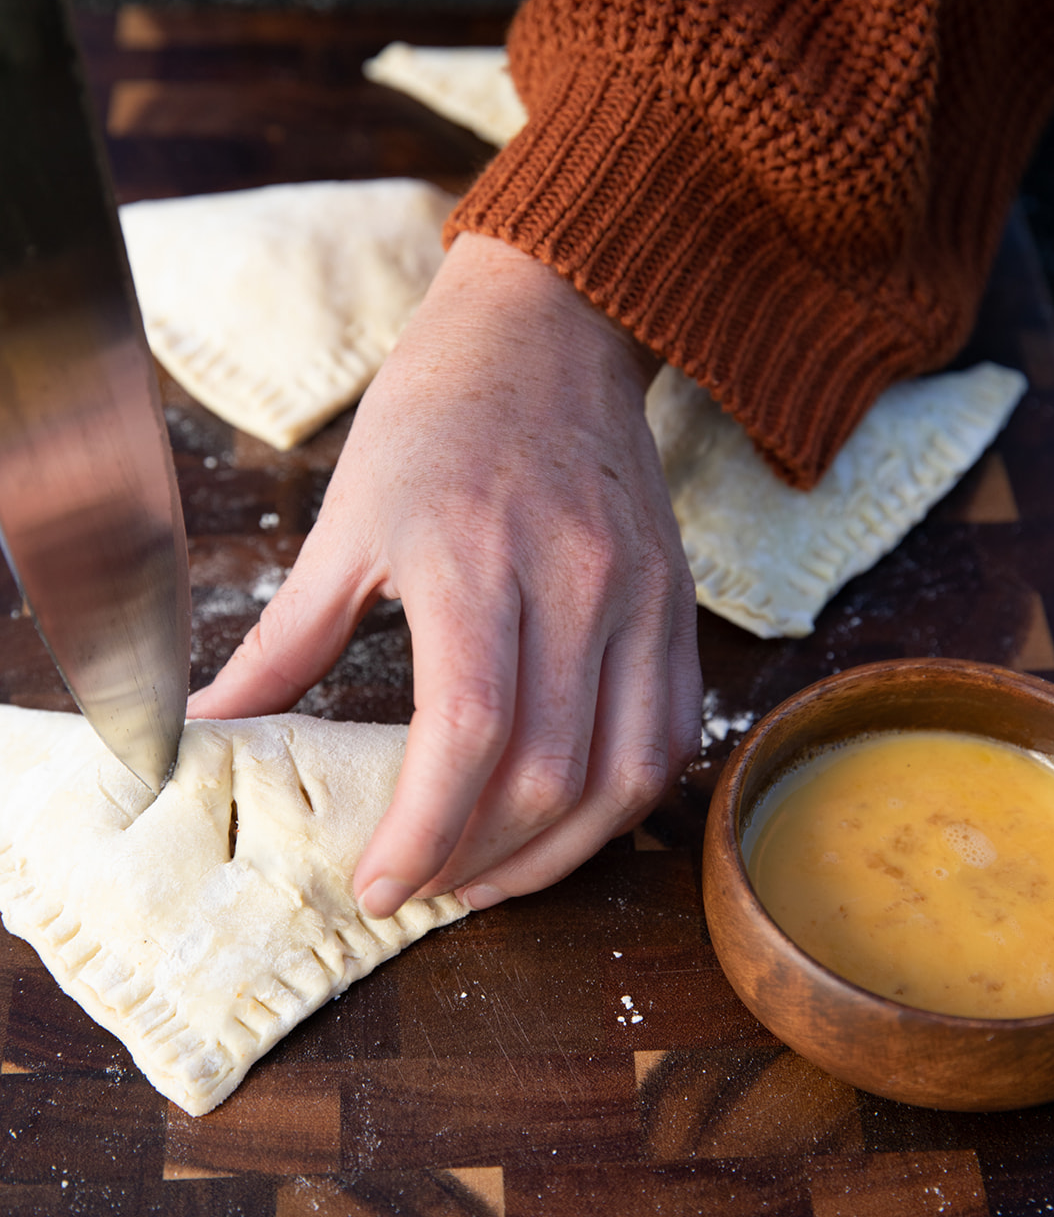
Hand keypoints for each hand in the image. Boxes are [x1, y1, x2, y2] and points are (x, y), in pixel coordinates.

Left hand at [188, 233, 701, 914]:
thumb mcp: (345, 521)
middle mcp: (575, 581)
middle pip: (548, 773)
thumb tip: (212, 727)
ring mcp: (640, 595)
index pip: (466, 733)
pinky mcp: (677, 604)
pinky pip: (668, 735)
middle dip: (479, 860)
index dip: (422, 832)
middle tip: (423, 884)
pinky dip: (618, 801)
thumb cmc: (435, 416)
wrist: (549, 332)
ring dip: (557, 854)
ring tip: (491, 876)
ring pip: (623, 775)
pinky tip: (564, 819)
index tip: (379, 884)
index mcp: (473, 557)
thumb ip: (286, 642)